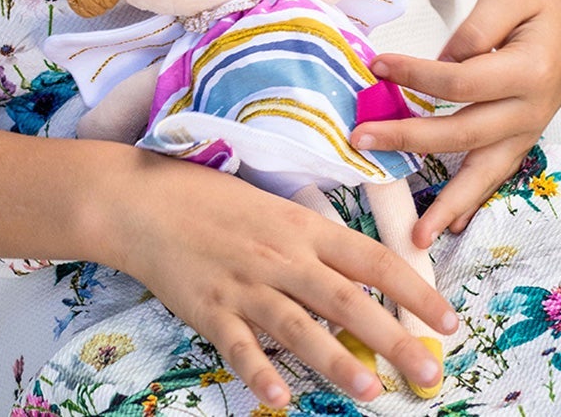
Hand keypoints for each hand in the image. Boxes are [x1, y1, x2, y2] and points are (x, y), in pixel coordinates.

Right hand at [98, 149, 456, 407]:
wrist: (146, 199)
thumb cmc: (210, 197)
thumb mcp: (270, 206)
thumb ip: (309, 240)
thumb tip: (353, 274)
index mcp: (300, 227)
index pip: (370, 258)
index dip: (413, 290)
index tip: (446, 320)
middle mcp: (280, 257)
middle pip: (345, 300)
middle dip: (392, 338)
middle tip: (428, 374)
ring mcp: (243, 284)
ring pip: (298, 327)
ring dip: (337, 362)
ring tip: (372, 391)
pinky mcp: (208, 308)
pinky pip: (238, 346)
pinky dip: (259, 373)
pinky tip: (280, 399)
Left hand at [351, 0, 560, 247]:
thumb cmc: (533, 6)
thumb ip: (479, 26)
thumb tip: (444, 60)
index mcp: (529, 71)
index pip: (461, 81)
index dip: (416, 73)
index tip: (377, 65)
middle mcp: (528, 110)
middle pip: (463, 132)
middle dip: (408, 138)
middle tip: (361, 139)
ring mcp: (524, 133)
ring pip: (483, 174)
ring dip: (447, 204)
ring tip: (418, 235)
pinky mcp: (515, 142)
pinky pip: (492, 178)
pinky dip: (471, 204)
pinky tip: (450, 226)